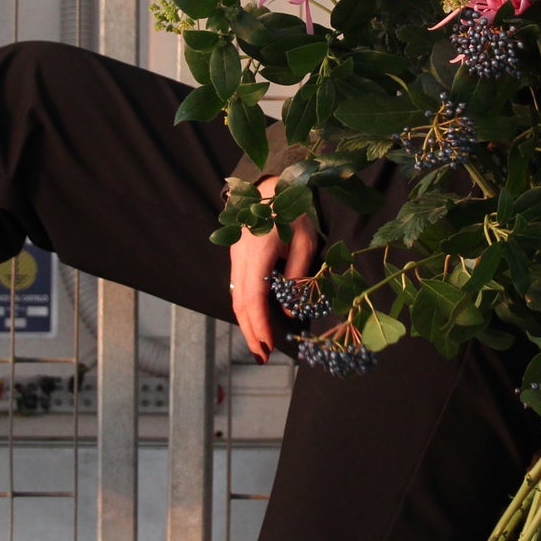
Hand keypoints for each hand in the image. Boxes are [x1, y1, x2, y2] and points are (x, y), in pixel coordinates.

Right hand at [228, 177, 318, 361]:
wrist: (273, 185)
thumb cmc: (294, 211)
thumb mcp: (305, 242)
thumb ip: (297, 276)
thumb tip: (289, 310)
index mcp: (257, 252)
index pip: (254, 297)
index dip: (260, 324)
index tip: (268, 345)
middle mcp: (240, 256)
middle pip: (239, 302)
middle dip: (250, 331)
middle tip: (261, 355)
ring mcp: (235, 256)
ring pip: (236, 296)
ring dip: (246, 322)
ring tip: (258, 344)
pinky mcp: (237, 256)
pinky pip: (238, 286)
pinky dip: (245, 307)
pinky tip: (256, 319)